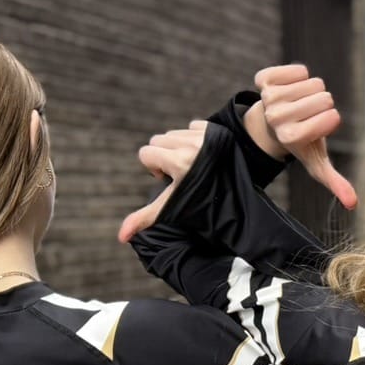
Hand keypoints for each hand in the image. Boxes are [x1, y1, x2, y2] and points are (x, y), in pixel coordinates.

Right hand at [117, 121, 207, 243]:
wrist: (244, 192)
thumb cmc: (207, 205)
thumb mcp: (176, 208)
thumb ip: (146, 218)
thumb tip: (121, 237)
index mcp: (180, 163)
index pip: (146, 153)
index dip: (156, 169)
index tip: (174, 182)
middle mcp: (192, 145)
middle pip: (158, 141)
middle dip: (165, 157)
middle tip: (185, 175)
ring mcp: (205, 135)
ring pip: (174, 134)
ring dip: (178, 148)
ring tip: (195, 166)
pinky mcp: (215, 129)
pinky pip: (192, 127)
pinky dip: (195, 139)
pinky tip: (206, 156)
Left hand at [252, 64, 356, 208]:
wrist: (269, 125)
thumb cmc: (301, 143)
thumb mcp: (317, 162)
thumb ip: (335, 182)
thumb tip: (353, 204)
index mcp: (291, 137)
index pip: (332, 117)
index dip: (332, 119)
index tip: (318, 126)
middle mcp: (276, 118)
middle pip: (324, 96)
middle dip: (323, 104)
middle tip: (308, 114)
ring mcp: (268, 97)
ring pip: (314, 81)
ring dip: (311, 91)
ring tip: (299, 103)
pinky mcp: (262, 79)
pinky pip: (297, 69)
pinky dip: (298, 76)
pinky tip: (290, 89)